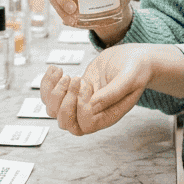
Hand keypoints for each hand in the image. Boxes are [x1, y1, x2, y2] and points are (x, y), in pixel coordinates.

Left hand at [40, 44, 157, 135]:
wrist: (133, 59)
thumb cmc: (136, 68)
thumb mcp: (130, 77)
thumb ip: (114, 92)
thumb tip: (92, 106)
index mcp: (109, 115)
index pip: (85, 124)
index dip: (80, 106)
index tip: (87, 83)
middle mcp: (93, 114)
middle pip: (66, 123)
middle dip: (64, 101)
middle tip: (76, 78)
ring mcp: (81, 104)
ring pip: (54, 112)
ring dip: (54, 93)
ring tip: (65, 75)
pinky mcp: (73, 92)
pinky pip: (50, 97)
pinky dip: (47, 84)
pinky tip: (56, 69)